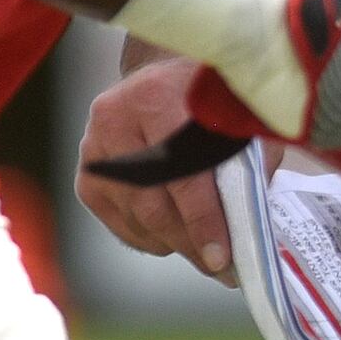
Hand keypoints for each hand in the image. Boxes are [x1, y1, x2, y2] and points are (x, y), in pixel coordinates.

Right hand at [75, 55, 234, 277]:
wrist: (170, 74)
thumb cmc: (213, 97)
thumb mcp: (239, 115)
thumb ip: (251, 159)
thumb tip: (253, 222)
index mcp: (158, 96)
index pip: (181, 173)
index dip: (203, 220)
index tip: (222, 257)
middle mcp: (116, 120)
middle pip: (152, 202)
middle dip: (189, 241)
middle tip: (218, 265)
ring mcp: (94, 149)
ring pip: (135, 217)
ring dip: (172, 242)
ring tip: (202, 252)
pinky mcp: (88, 174)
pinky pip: (119, 221)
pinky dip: (147, 237)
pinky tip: (172, 238)